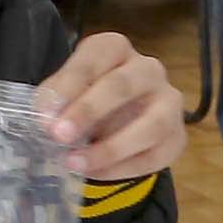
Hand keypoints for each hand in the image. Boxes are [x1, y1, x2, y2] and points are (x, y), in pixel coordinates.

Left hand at [38, 33, 183, 182]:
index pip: (94, 59)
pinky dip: (122, 168)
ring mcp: (169, 102)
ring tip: (75, 163)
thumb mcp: (64, 91)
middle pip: (123, 85)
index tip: (45, 114)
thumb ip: (53, 99)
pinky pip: (155, 155)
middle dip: (88, 111)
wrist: (117, 121)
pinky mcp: (177, 136)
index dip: (68, 86)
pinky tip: (94, 173)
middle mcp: (148, 69)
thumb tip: (46, 119)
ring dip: (110, 148)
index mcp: (115, 49)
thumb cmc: (85, 97)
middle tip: (59, 135)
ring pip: (151, 124)